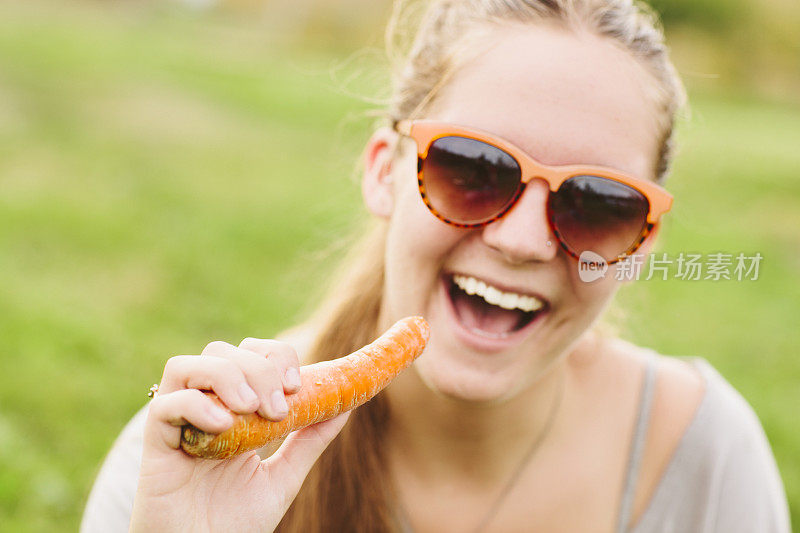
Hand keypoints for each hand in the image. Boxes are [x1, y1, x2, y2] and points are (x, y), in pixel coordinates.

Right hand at [130, 338, 348, 532]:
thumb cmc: (237, 522)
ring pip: (185, 366)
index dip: (274, 356)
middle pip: (220, 351)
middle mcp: (202, 408)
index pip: (248, 353)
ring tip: (250, 409)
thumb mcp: (284, 476)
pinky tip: (223, 426)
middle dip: (256, 368)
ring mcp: (176, 423)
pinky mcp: (155, 445)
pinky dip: (196, 406)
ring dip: (225, 376)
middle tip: (278, 408)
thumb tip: (346, 404)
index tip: (295, 385)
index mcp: (233, 408)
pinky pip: (163, 405)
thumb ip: (309, 439)